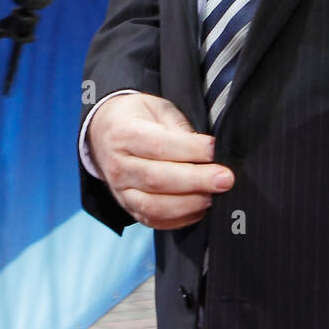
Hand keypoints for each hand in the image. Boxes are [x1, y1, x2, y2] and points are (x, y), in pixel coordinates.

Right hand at [87, 92, 233, 229]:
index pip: (159, 145)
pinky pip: (153, 220)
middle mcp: (119, 165)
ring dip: (189, 203)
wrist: (103, 133)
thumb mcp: (158, 108)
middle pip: (158, 178)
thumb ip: (180, 127)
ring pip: (154, 205)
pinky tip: (200, 208)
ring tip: (215, 196)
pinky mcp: (128, 207)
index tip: (215, 149)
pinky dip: (180, 218)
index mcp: (124, 133)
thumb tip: (208, 149)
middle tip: (225, 178)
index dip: (190, 149)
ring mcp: (121, 190)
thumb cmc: (137, 117)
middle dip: (197, 180)